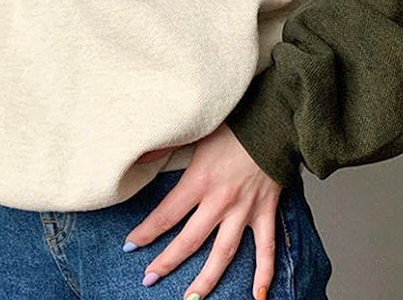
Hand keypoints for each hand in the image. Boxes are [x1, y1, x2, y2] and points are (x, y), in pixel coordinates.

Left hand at [124, 123, 282, 299]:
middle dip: (167, 261)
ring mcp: (245, 210)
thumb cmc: (232, 125)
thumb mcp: (194, 132)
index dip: (146, 232)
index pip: (166, 214)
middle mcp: (220, 201)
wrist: (272, 121)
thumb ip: (165, 147)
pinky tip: (258, 296)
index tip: (130, 245)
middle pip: (189, 241)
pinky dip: (264, 274)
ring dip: (207, 279)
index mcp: (199, 180)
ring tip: (191, 298)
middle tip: (149, 278)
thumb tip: (137, 156)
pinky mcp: (266, 212)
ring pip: (223, 253)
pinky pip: (266, 249)